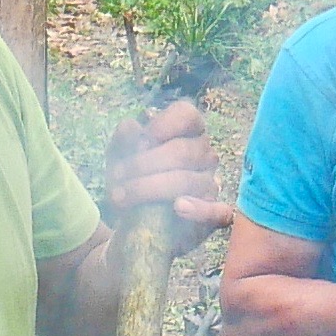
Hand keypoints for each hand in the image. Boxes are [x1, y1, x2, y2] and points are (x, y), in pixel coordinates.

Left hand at [104, 99, 230, 234]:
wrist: (130, 220)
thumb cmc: (130, 178)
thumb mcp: (119, 155)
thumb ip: (123, 139)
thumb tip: (131, 126)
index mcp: (186, 131)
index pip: (187, 115)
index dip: (165, 124)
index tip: (141, 140)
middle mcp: (204, 153)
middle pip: (182, 151)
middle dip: (145, 163)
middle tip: (116, 176)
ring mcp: (211, 183)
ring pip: (190, 181)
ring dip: (150, 188)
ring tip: (121, 197)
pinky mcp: (215, 214)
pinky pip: (219, 211)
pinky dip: (199, 209)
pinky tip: (178, 207)